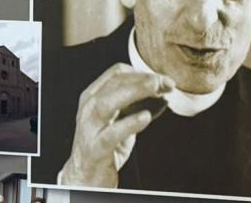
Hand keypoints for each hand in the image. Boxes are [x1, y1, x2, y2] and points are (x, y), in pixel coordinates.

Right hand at [58, 63, 172, 187]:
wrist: (85, 177)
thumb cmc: (104, 144)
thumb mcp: (121, 118)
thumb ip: (139, 103)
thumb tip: (165, 91)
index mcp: (93, 96)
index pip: (117, 73)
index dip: (142, 72)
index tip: (162, 79)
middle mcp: (88, 109)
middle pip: (114, 83)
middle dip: (143, 79)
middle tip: (165, 82)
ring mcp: (89, 129)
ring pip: (106, 104)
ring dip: (134, 92)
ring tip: (156, 88)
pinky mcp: (95, 149)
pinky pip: (111, 134)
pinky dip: (129, 123)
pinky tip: (145, 117)